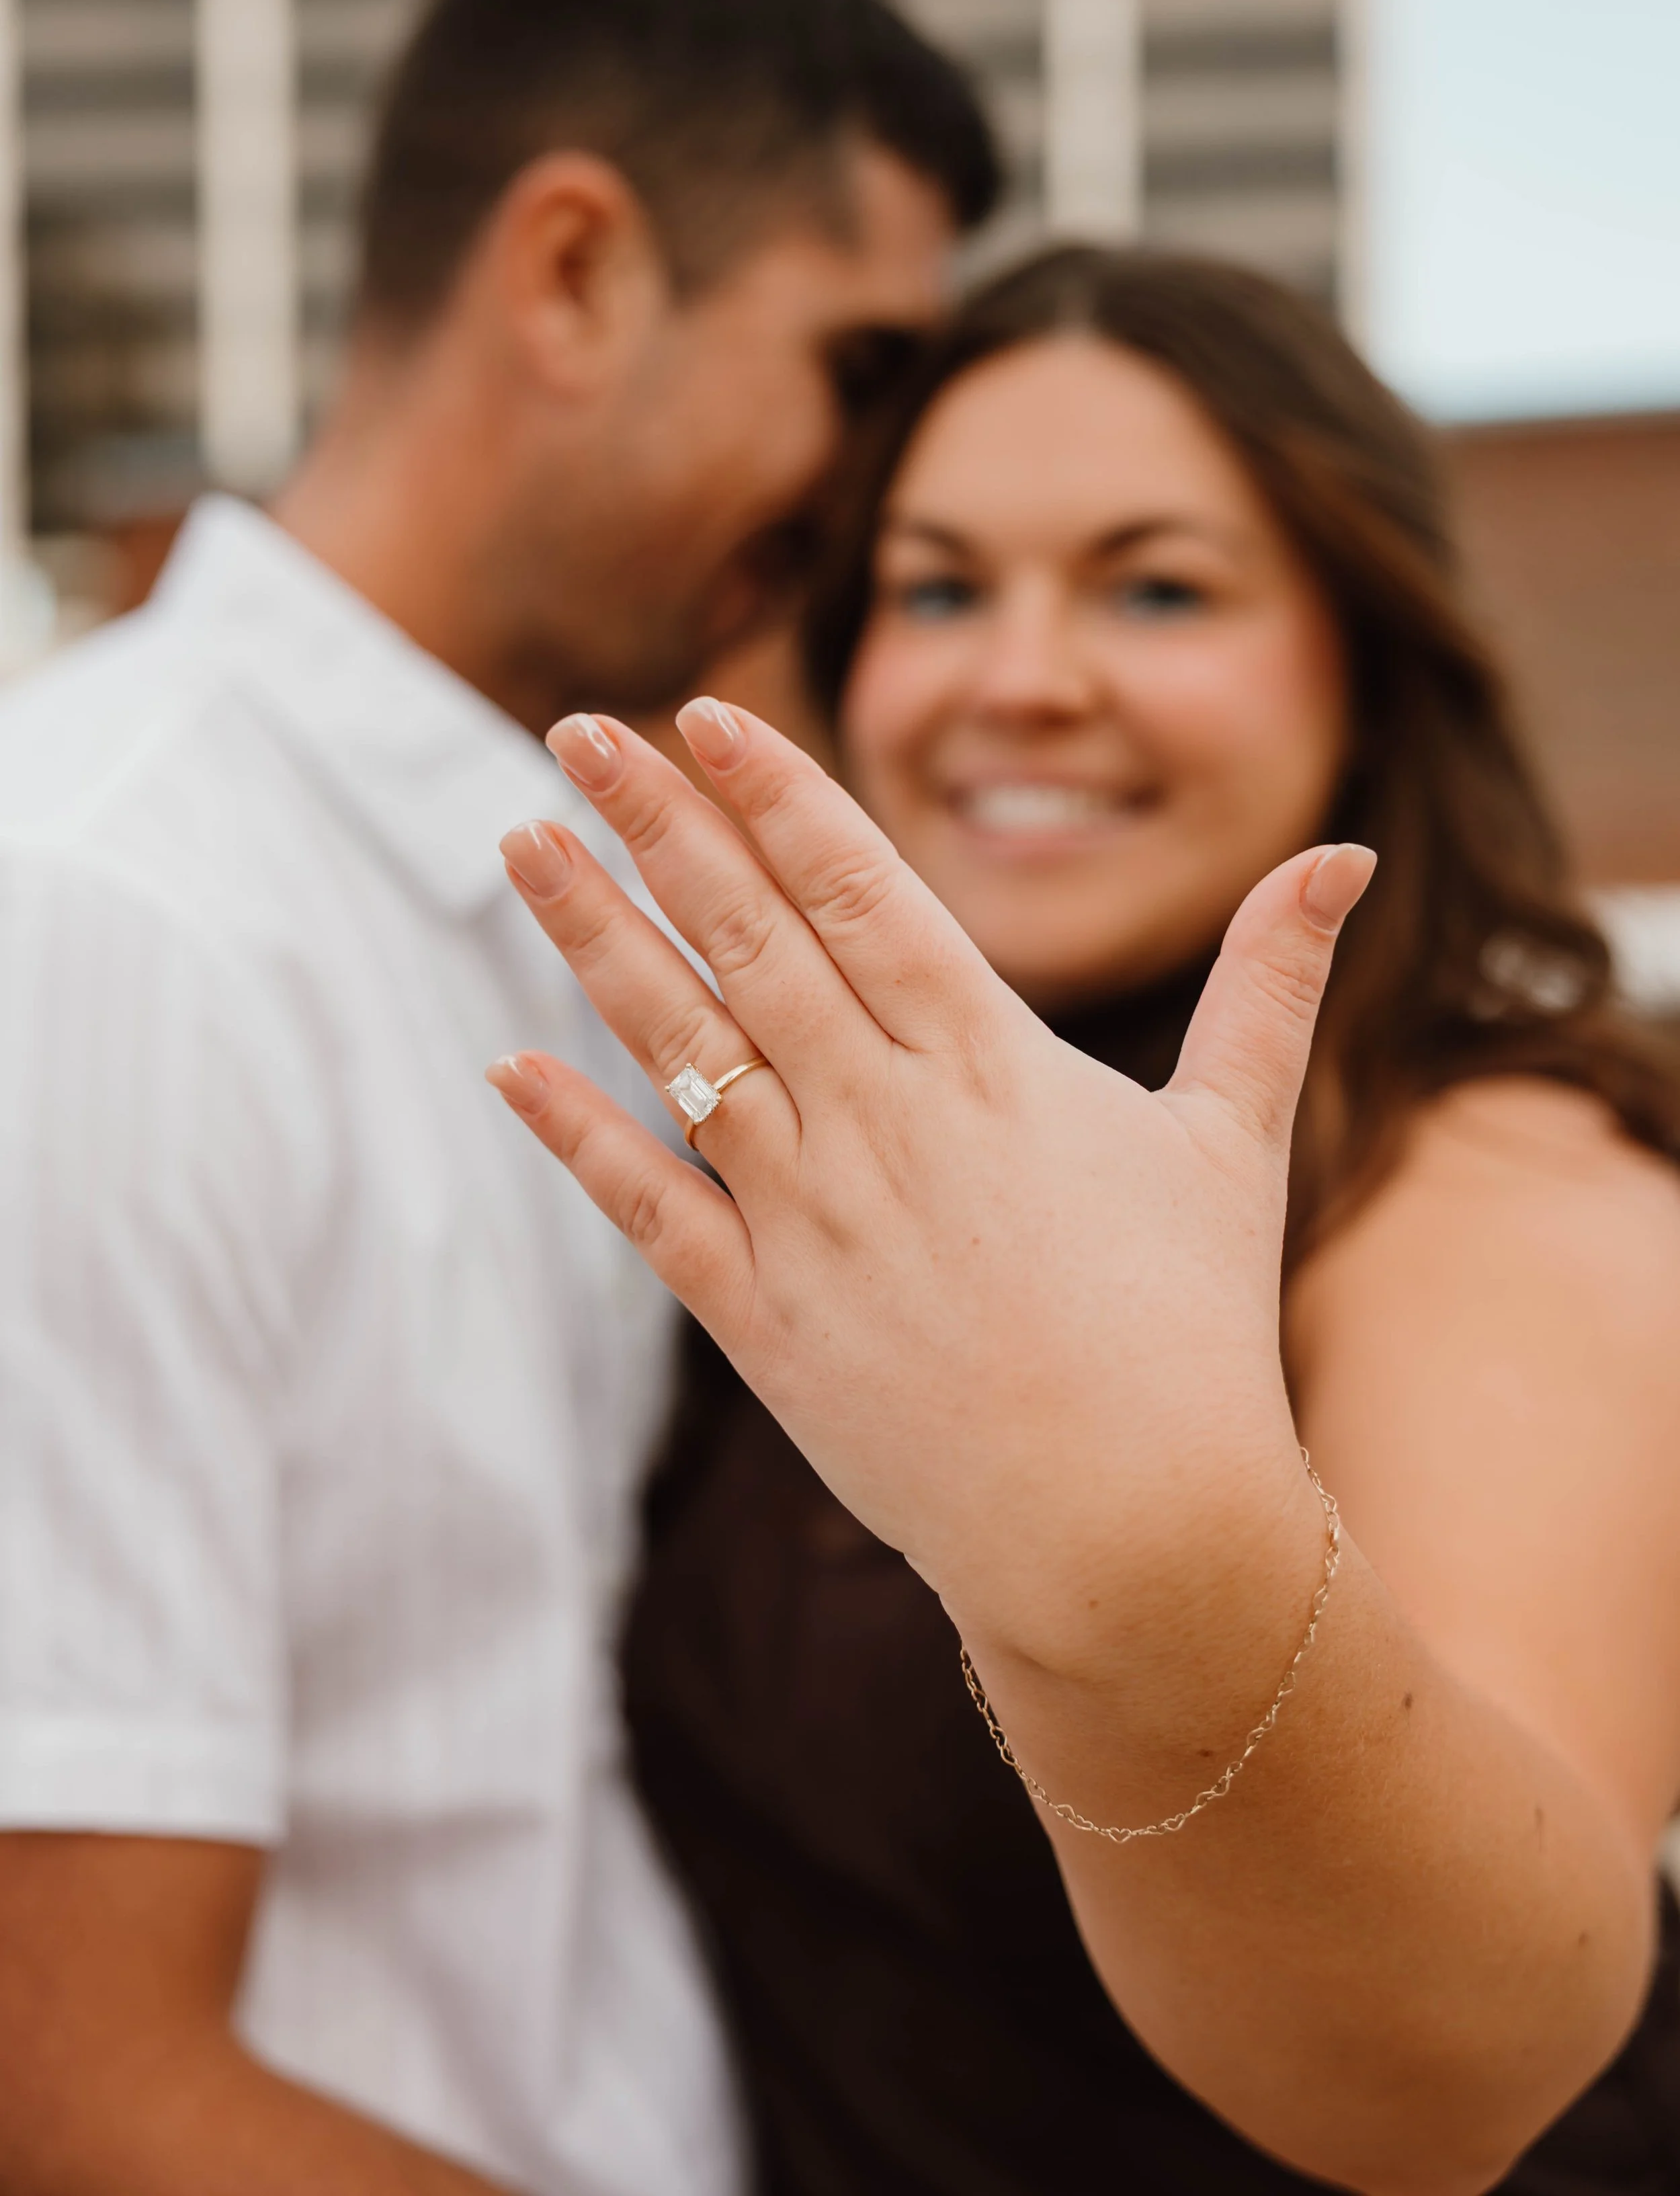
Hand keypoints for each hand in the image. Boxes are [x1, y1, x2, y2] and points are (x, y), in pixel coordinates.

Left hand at [491, 701, 1371, 1686]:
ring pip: (683, 1047)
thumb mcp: (1239, 1137)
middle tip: (578, 728)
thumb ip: (1271, 983)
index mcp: (991, 1065)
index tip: (701, 714)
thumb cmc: (1194, 1332)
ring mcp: (813, 1218)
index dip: (777, 797)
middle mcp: (885, 1121)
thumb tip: (1349, 851)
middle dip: (660, 824)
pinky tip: (505, 1062)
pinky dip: (576, 1135)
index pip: (861, 894)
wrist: (1133, 1536)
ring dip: (595, 940)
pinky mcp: (763, 1320)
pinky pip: (649, 1209)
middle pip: (751, 940)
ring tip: (522, 842)